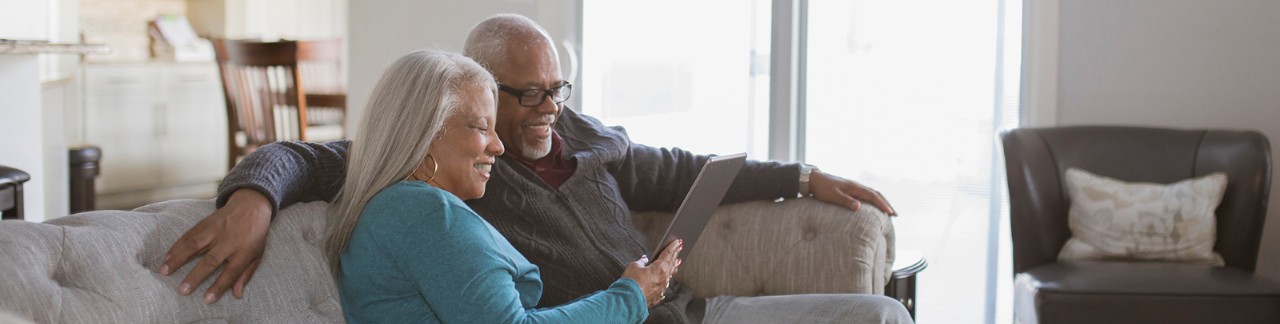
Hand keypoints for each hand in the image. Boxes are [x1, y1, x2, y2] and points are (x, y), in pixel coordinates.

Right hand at [160, 188, 272, 303]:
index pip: (231, 272)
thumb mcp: (256, 255)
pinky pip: (189, 235)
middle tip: (182, 290)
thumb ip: (245, 275)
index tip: (207, 299)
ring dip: (178, 258)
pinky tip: (167, 256)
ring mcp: (216, 231)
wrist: (251, 206)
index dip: (219, 286)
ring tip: (164, 271)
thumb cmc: (255, 235)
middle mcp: (229, 241)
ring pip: (195, 245)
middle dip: (195, 276)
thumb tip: (237, 295)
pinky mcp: (206, 223)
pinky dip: (177, 246)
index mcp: (244, 251)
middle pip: (211, 260)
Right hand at [621, 239, 682, 306]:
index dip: (673, 247)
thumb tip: (644, 259)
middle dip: (675, 255)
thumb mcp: (634, 266)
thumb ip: (641, 261)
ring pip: (669, 275)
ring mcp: (661, 288)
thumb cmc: (631, 282)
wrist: (628, 301)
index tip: (678, 241)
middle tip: (680, 248)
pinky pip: (663, 286)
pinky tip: (665, 280)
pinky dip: (665, 280)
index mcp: (659, 268)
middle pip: (671, 264)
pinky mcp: (657, 296)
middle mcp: (664, 278)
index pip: (668, 254)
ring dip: (672, 267)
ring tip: (676, 262)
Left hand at [810, 170, 896, 215]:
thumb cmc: (822, 189)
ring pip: (872, 194)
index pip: (873, 196)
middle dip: (886, 204)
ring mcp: (853, 187)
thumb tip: (859, 207)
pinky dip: (873, 200)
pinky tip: (873, 206)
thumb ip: (845, 201)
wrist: (813, 179)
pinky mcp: (849, 189)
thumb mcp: (832, 196)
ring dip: (881, 202)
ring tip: (888, 211)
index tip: (890, 213)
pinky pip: (866, 195)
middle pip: (876, 194)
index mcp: (854, 187)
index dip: (882, 205)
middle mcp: (856, 186)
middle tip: (895, 214)